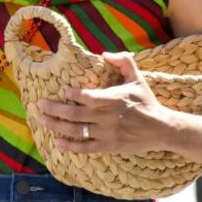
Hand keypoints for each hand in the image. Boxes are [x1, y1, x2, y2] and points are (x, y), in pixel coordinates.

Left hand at [35, 52, 172, 154]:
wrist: (161, 128)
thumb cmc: (146, 101)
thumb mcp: (137, 78)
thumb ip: (123, 61)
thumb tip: (105, 53)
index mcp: (113, 99)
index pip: (88, 98)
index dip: (73, 95)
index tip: (63, 91)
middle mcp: (107, 117)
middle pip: (75, 114)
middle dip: (55, 109)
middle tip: (40, 105)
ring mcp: (107, 133)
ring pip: (76, 131)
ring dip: (57, 126)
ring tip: (42, 120)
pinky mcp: (108, 146)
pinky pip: (85, 147)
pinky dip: (70, 146)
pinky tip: (57, 141)